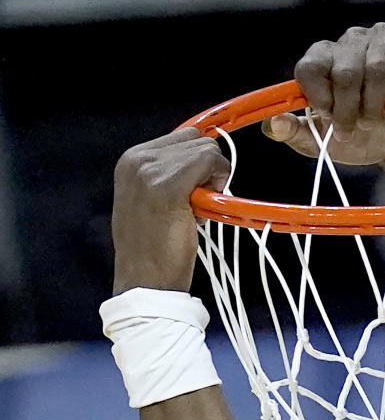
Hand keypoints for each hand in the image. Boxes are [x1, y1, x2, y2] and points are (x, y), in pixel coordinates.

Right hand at [111, 128, 229, 294]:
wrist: (144, 282)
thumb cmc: (153, 249)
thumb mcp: (150, 200)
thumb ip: (167, 175)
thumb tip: (200, 159)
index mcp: (130, 159)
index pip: (181, 136)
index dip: (196, 162)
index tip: (190, 192)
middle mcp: (137, 158)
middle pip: (195, 138)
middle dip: (205, 168)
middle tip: (197, 203)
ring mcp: (151, 169)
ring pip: (207, 148)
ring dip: (213, 178)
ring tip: (196, 210)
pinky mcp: (169, 185)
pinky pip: (210, 161)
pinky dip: (218, 180)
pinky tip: (204, 209)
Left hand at [264, 22, 384, 166]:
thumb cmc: (365, 137)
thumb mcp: (326, 144)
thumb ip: (298, 134)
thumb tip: (272, 124)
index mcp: (324, 61)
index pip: (310, 66)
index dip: (319, 95)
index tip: (330, 116)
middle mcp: (349, 43)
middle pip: (343, 71)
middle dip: (350, 108)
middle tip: (358, 128)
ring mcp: (379, 38)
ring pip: (374, 65)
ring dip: (375, 101)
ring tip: (378, 118)